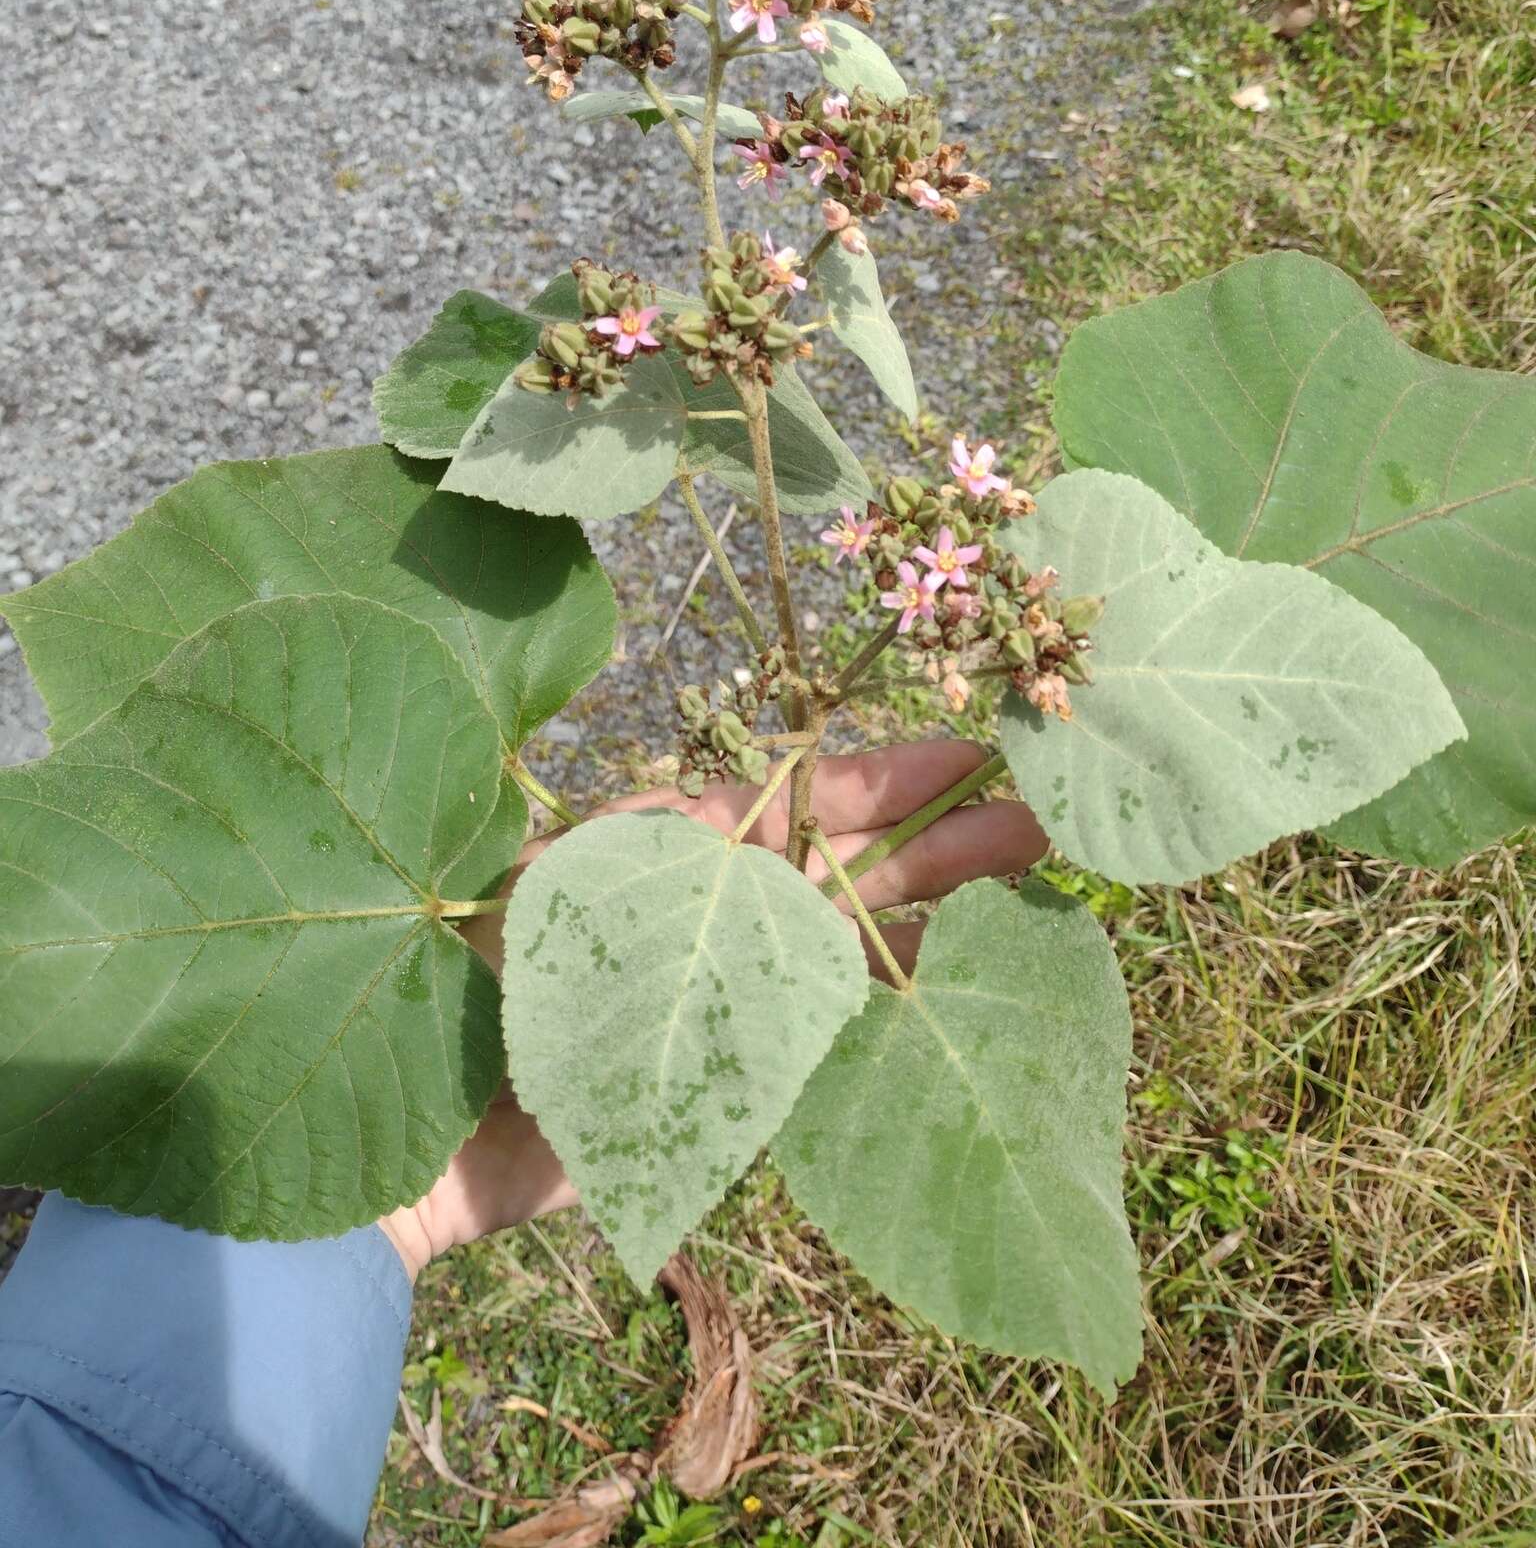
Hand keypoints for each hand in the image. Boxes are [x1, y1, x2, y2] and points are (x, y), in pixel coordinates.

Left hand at [379, 738, 1044, 1278]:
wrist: (437, 1151)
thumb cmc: (474, 995)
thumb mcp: (550, 880)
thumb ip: (649, 830)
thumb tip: (746, 787)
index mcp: (681, 852)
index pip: (805, 798)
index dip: (890, 774)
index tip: (973, 750)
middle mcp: (724, 912)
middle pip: (855, 859)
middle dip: (944, 829)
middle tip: (1040, 805)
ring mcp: (744, 992)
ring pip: (865, 932)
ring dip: (947, 900)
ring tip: (1036, 870)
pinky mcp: (751, 1072)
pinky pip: (845, 1023)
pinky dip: (908, 991)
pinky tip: (973, 969)